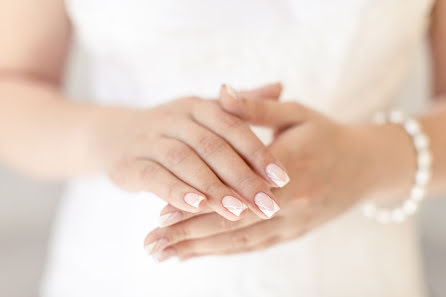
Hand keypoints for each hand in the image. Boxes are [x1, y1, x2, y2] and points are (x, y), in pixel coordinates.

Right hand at [96, 84, 288, 220]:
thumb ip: (241, 105)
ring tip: (238, 210)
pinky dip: (176, 192)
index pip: (233, 126)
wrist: (115, 135)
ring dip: (213, 187)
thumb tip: (280, 87)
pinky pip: (154, 177)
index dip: (258, 152)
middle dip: (242, 177)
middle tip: (267, 204)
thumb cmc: (173, 129)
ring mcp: (149, 140)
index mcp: (197, 106)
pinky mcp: (129, 164)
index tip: (282, 178)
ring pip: (184, 161)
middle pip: (212, 146)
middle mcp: (174, 119)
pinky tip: (198, 207)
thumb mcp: (204, 112)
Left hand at [144, 90, 398, 260]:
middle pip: (232, 224)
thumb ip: (256, 107)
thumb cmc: (327, 135)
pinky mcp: (292, 233)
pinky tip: (195, 254)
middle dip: (188, 235)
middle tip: (150, 245)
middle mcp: (291, 203)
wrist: (367, 166)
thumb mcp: (296, 114)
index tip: (159, 210)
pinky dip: (221, 252)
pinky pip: (253, 246)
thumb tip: (220, 91)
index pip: (236, 190)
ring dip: (199, 250)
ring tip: (163, 255)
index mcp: (290, 167)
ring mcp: (293, 223)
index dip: (199, 202)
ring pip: (239, 241)